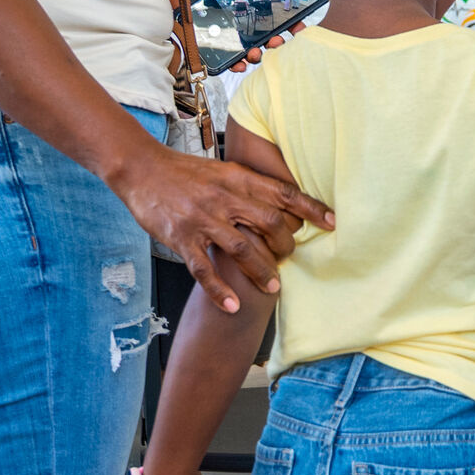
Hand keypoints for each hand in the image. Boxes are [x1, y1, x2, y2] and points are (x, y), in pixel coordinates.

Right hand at [110, 144, 332, 311]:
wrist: (142, 170)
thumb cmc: (185, 172)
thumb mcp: (222, 171)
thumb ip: (249, 186)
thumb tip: (282, 202)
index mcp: (237, 179)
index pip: (282, 193)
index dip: (310, 209)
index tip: (332, 222)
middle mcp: (224, 198)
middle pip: (268, 223)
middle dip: (285, 244)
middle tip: (291, 258)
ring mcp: (203, 219)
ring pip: (242, 248)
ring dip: (261, 271)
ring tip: (273, 287)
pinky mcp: (182, 238)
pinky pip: (203, 269)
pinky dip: (219, 290)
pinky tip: (231, 305)